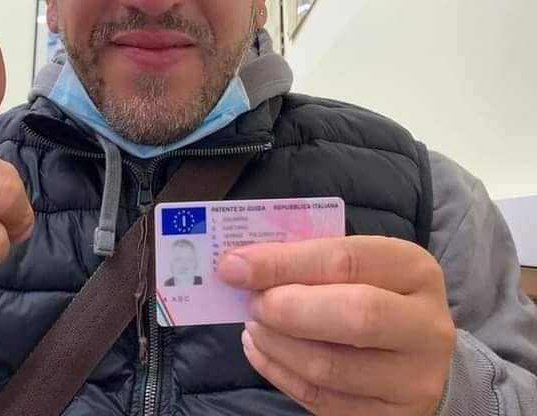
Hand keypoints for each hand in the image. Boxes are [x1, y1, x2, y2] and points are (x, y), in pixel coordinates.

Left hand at [217, 236, 455, 415]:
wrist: (418, 354)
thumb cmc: (374, 291)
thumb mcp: (357, 264)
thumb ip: (308, 259)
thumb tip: (241, 264)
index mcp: (414, 269)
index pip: (344, 259)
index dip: (283, 262)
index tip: (234, 266)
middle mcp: (425, 325)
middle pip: (352, 315)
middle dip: (285, 307)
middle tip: (251, 301)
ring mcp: (412, 380)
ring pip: (330, 367)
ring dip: (276, 343)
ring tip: (254, 324)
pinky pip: (320, 401)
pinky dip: (278, 372)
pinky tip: (261, 350)